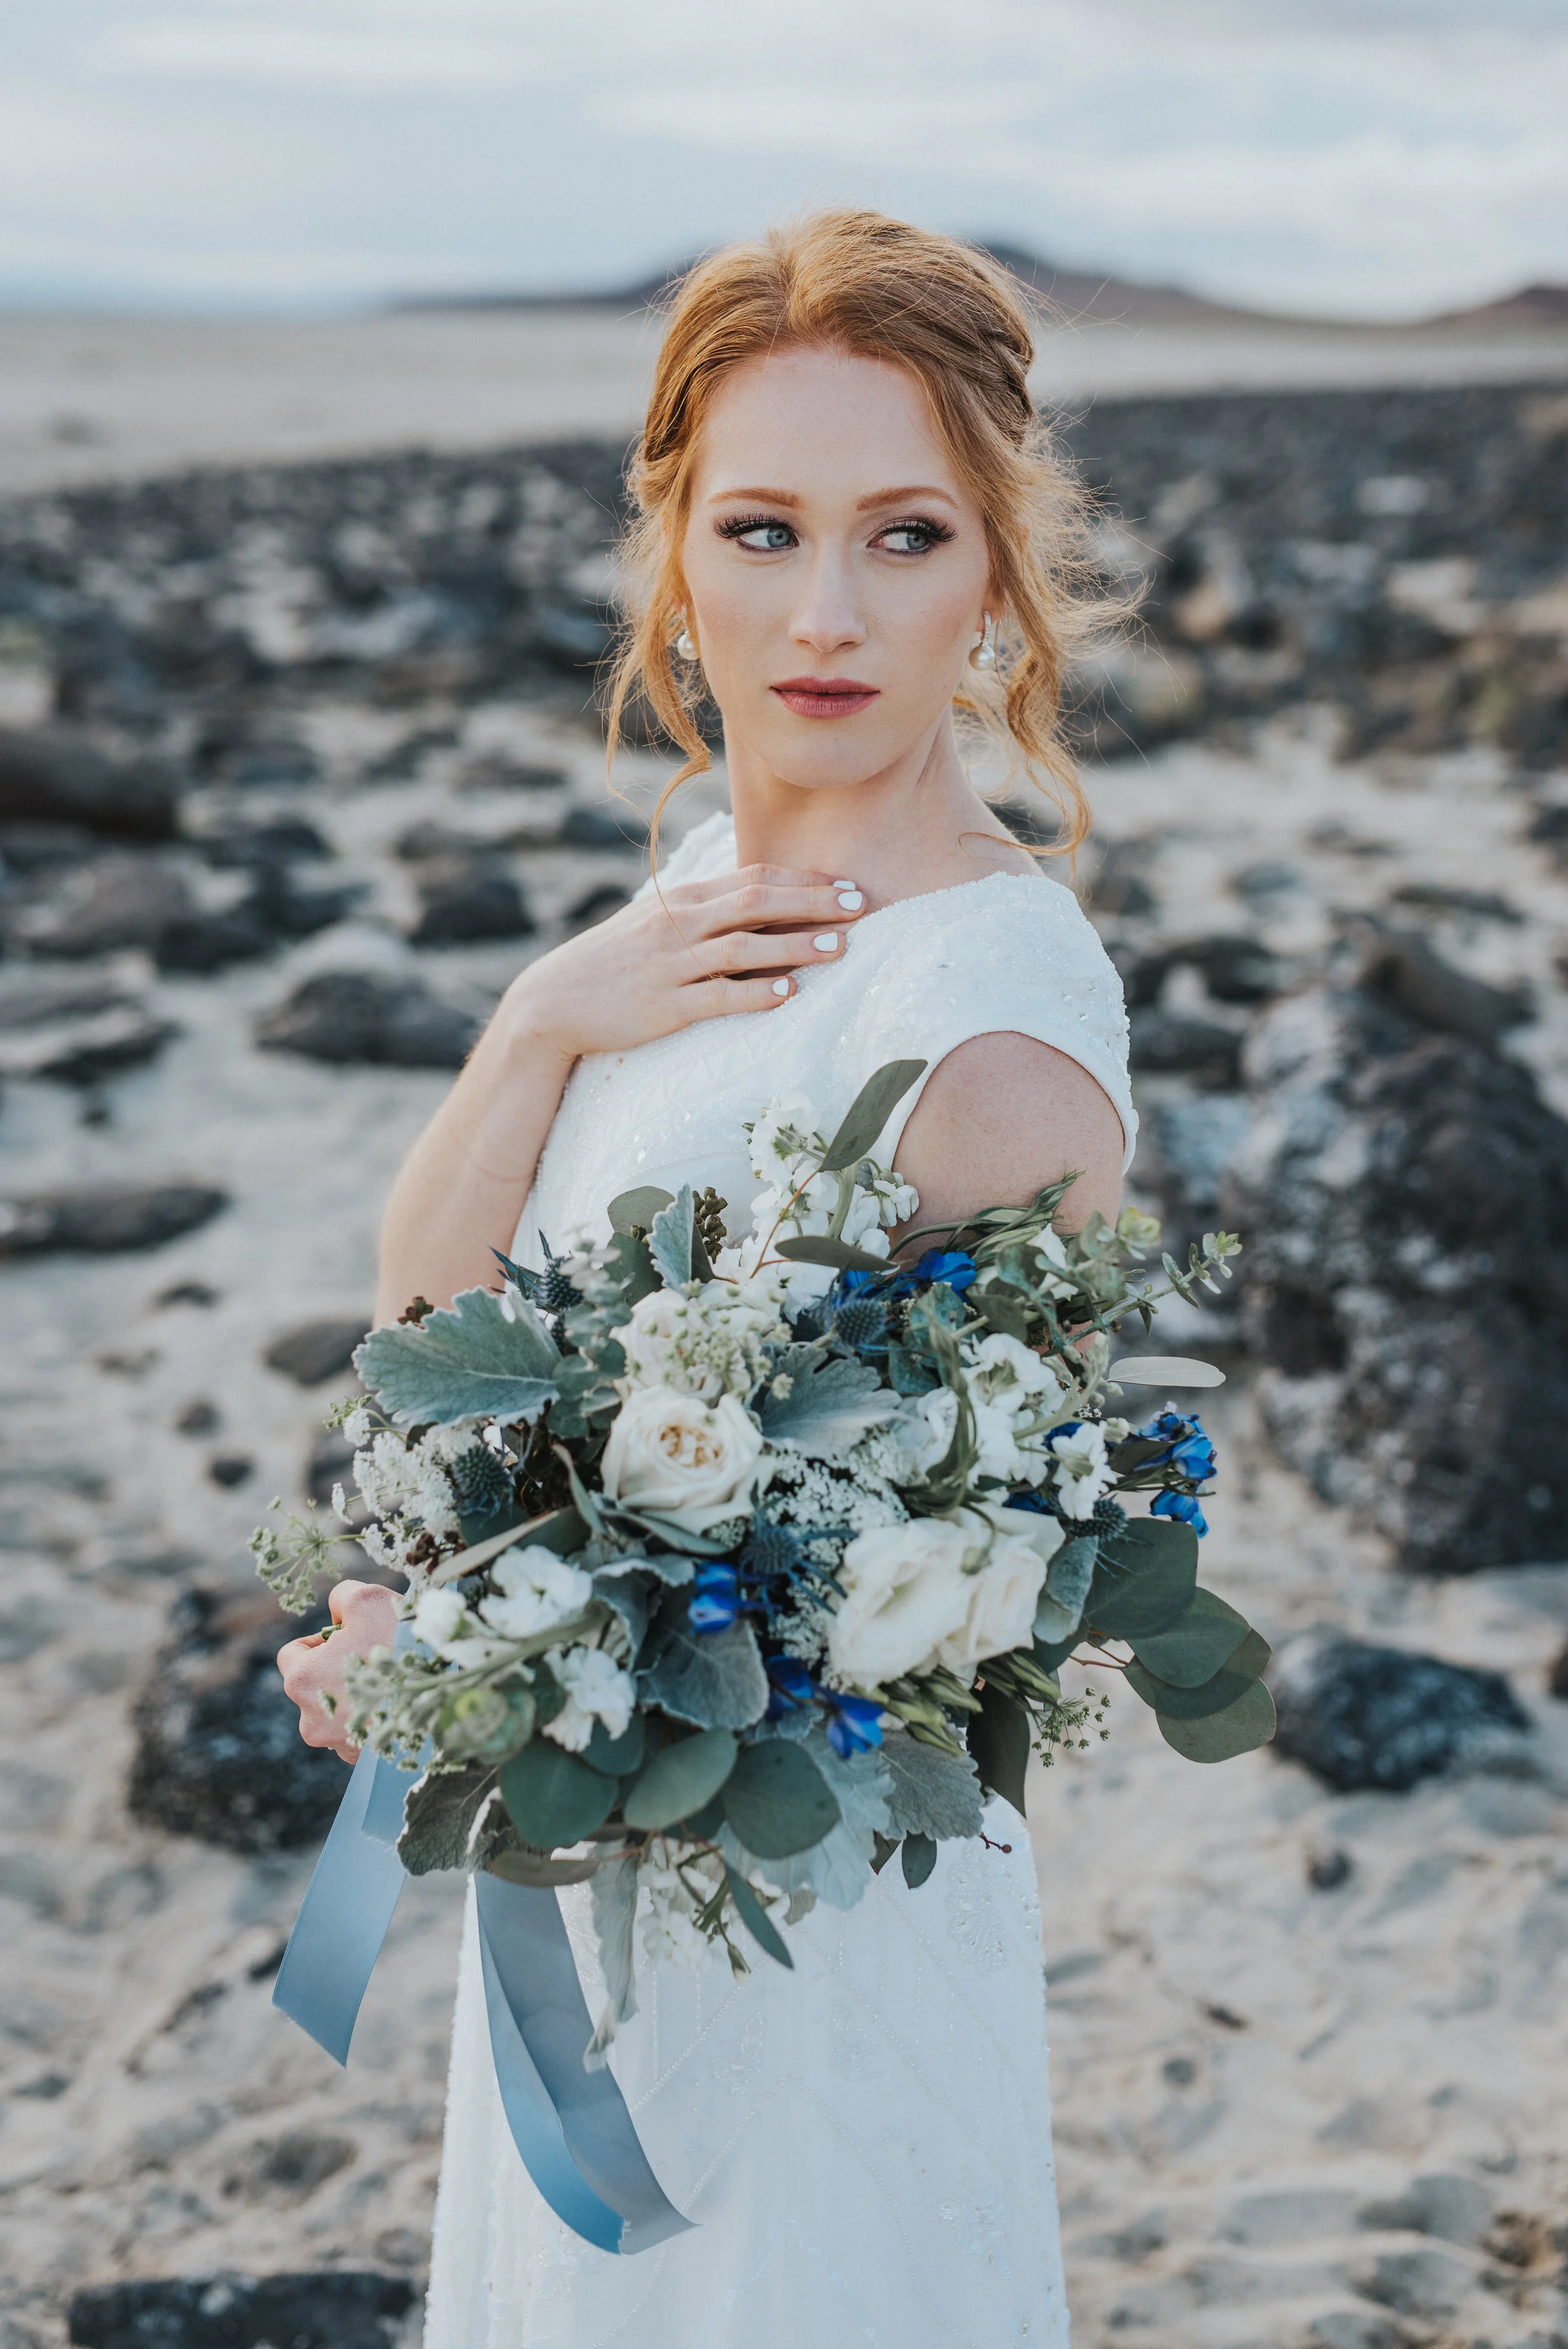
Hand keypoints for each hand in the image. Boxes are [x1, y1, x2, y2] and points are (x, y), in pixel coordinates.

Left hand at [277, 1580, 398, 1765]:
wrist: (445, 1697)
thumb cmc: (401, 1643)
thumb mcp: (368, 1599)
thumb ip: (341, 1597)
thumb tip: (337, 1613)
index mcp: (302, 1680)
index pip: (292, 1654)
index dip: (320, 1640)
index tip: (349, 1637)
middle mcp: (310, 1719)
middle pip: (315, 1684)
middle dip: (339, 1669)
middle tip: (375, 1658)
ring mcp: (336, 1744)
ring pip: (336, 1711)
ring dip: (357, 1696)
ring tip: (391, 1682)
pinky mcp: (361, 1760)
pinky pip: (358, 1733)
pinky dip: (373, 1719)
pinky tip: (397, 1704)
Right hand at [503, 864, 866, 1062]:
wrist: (552, 1001)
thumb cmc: (615, 962)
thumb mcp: (657, 923)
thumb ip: (706, 911)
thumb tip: (759, 900)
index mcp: (683, 900)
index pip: (754, 877)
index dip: (805, 880)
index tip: (848, 884)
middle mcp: (679, 924)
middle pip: (757, 902)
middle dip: (813, 902)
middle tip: (861, 906)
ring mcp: (671, 964)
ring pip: (743, 947)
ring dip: (795, 946)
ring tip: (839, 948)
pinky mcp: (663, 1006)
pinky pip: (716, 997)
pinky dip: (755, 993)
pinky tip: (789, 995)